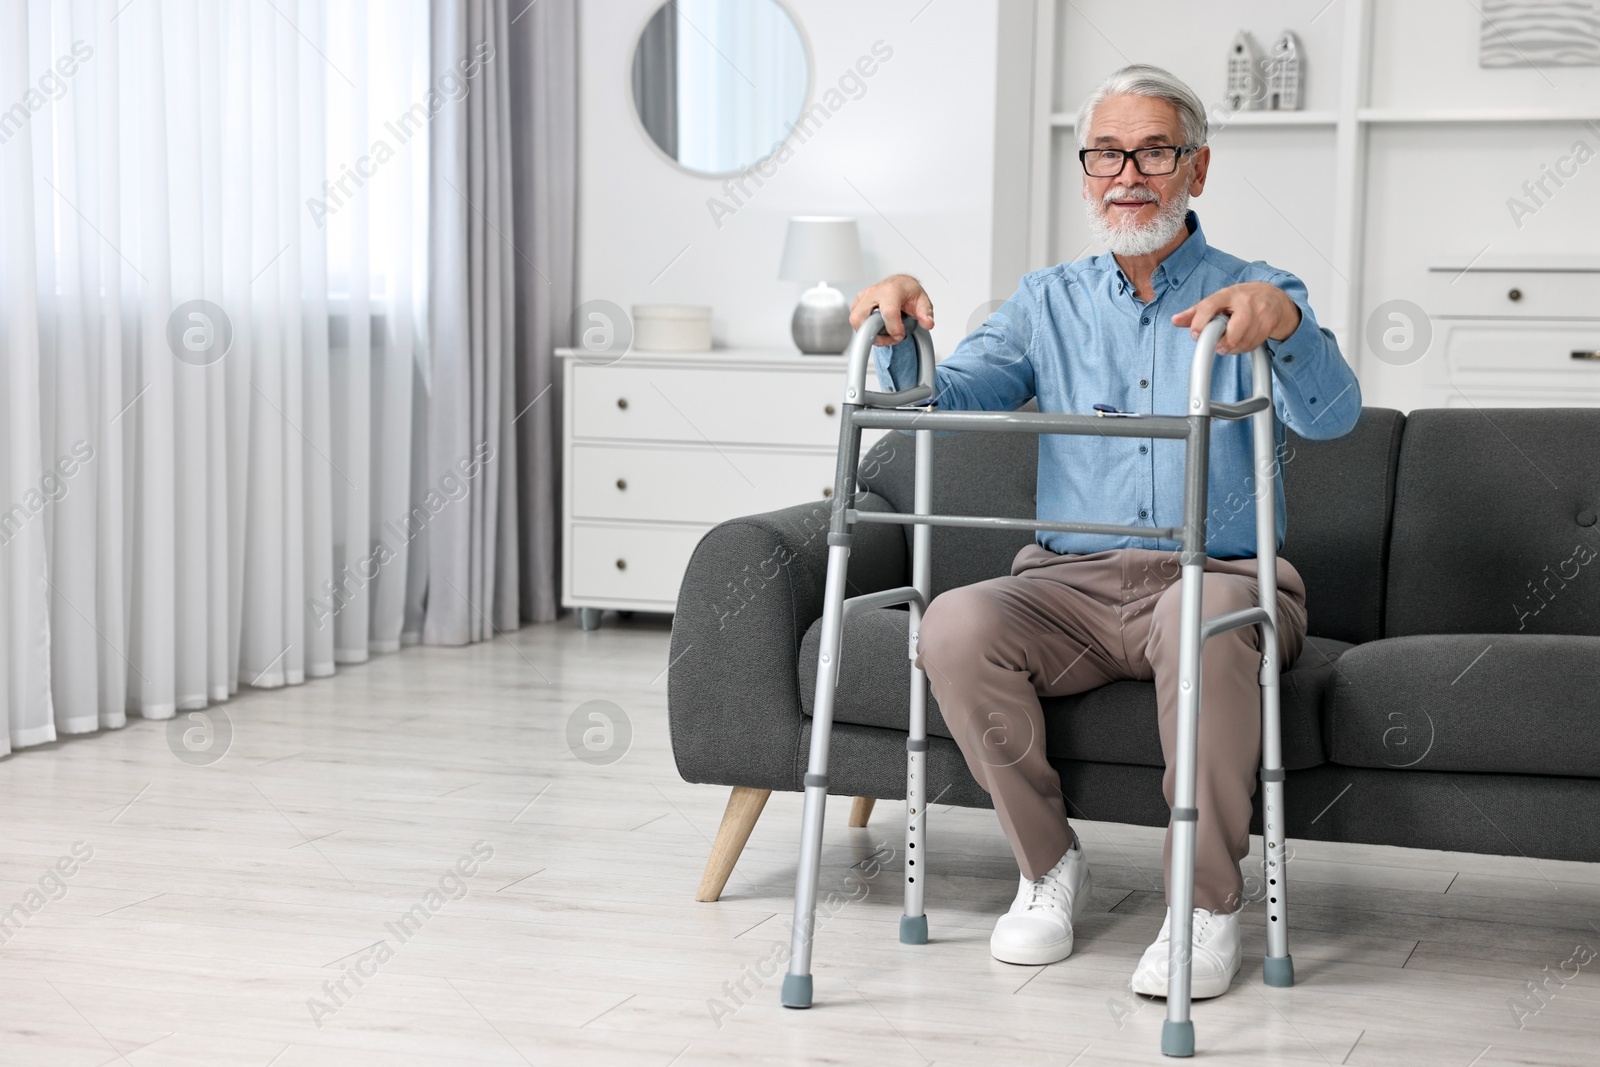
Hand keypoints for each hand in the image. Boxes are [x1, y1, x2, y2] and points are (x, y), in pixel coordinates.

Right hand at [850, 274, 933, 345]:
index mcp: (891, 290)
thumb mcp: (922, 300)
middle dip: (874, 334)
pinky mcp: (858, 303)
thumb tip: (928, 323)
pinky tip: (878, 329)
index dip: (894, 329)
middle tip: (889, 338)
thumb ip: (926, 313)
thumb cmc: (908, 291)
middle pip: (862, 317)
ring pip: (856, 320)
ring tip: (884, 334)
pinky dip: (864, 329)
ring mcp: (864, 297)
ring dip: (868, 333)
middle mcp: (874, 292)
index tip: (900, 335)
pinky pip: (855, 319)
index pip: (888, 312)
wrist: (900, 284)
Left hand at [1171, 282, 1300, 354]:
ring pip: (1244, 339)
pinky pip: (1254, 343)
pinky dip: (1245, 347)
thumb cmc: (1243, 300)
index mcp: (1227, 294)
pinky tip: (1243, 341)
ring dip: (1234, 348)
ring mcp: (1260, 311)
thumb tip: (1175, 320)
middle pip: (1234, 329)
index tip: (1196, 335)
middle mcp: (1245, 301)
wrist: (1274, 297)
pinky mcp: (1270, 322)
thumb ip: (1196, 312)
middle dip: (1224, 342)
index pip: (1209, 306)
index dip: (1200, 323)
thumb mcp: (1219, 301)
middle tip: (1218, 346)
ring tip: (1230, 343)